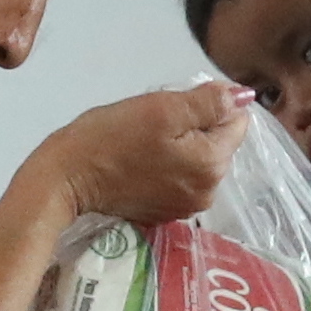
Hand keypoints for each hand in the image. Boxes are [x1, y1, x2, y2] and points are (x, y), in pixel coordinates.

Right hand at [35, 84, 249, 231]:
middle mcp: (208, 192)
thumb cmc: (111, 138)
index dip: (210, 105)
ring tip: (146, 141)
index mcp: (213, 164)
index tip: (177, 104)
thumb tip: (243, 97)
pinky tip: (142, 160)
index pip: (237, 122)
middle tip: (156, 122)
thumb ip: (209, 102)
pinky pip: (181, 178)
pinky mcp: (165, 213)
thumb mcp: (162, 108)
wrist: (67, 180)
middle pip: (219, 143)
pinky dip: (168, 165)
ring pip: (199, 160)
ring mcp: (186, 206)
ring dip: (182, 145)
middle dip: (196, 127)